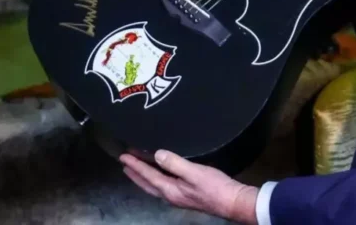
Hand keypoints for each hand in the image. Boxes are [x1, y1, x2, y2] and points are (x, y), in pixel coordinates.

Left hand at [121, 150, 258, 223]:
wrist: (232, 202)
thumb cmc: (214, 187)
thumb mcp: (194, 172)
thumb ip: (175, 163)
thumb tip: (157, 155)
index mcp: (170, 190)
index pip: (148, 176)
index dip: (135, 166)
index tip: (124, 157)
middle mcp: (170, 196)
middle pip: (147, 184)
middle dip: (135, 174)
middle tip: (125, 165)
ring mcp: (178, 198)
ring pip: (154, 187)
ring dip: (144, 178)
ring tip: (137, 171)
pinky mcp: (185, 196)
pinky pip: (163, 187)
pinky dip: (155, 180)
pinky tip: (160, 177)